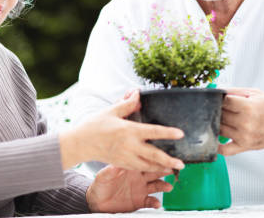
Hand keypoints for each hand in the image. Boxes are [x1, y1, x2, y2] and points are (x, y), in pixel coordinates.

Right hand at [59, 89, 184, 172]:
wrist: (81, 143)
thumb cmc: (95, 125)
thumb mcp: (111, 111)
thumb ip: (127, 104)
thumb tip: (137, 93)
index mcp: (128, 130)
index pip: (153, 131)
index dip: (168, 133)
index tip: (180, 134)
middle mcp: (129, 146)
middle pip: (154, 155)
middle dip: (169, 160)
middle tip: (182, 164)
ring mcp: (126, 157)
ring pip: (148, 165)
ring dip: (162, 168)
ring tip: (173, 169)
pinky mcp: (121, 164)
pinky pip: (139, 168)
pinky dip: (149, 169)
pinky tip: (157, 169)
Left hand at [86, 165, 172, 212]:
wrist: (97, 200)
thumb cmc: (101, 184)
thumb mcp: (104, 175)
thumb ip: (112, 170)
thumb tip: (119, 164)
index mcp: (132, 167)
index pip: (145, 160)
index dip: (154, 158)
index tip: (163, 156)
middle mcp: (139, 177)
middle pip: (155, 171)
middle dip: (165, 169)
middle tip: (173, 169)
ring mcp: (141, 189)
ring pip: (157, 185)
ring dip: (164, 185)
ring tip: (168, 187)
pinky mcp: (140, 201)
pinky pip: (150, 201)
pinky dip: (155, 202)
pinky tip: (157, 203)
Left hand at [219, 87, 263, 155]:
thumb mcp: (256, 93)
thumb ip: (235, 91)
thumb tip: (217, 91)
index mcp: (249, 107)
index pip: (223, 101)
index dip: (219, 98)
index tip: (218, 97)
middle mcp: (246, 123)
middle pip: (220, 114)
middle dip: (218, 109)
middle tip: (221, 107)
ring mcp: (245, 137)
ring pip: (219, 128)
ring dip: (217, 123)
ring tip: (224, 117)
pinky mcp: (244, 147)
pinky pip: (224, 150)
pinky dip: (217, 145)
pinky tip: (215, 137)